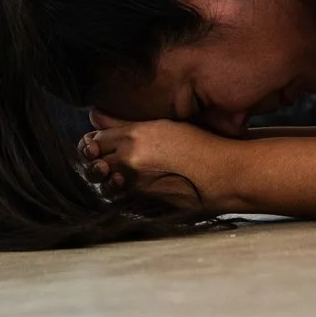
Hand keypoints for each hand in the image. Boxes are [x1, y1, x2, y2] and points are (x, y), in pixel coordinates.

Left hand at [83, 113, 246, 209]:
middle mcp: (131, 157)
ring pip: (103, 181)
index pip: (94, 139)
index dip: (93, 143)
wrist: (222, 173)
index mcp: (135, 134)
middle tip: (103, 161)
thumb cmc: (200, 144)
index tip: (97, 145)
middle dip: (94, 161)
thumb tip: (95, 116)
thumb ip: (126, 124)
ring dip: (106, 178)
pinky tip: (133, 186)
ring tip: (119, 175)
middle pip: (92, 160)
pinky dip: (120, 191)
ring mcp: (136, 181)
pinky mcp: (143, 200)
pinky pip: (119, 196)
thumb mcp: (164, 125)